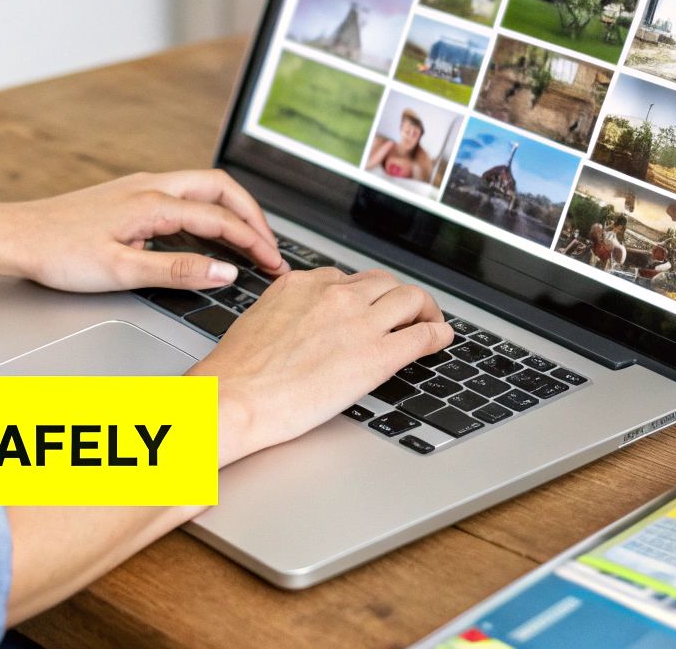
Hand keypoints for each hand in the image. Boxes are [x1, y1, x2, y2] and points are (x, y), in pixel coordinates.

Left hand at [0, 170, 286, 292]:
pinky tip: (205, 235)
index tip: (274, 264)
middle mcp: (150, 186)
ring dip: (231, 211)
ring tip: (249, 240)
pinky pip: (183, 195)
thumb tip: (224, 271)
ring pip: (202, 188)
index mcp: (153, 202)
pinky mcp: (128, 196)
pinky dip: (208, 211)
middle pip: (221, 188)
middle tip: (270, 247)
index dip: (254, 241)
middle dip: (253, 215)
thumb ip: (178, 271)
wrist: (14, 236)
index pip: (221, 218)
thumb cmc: (57, 253)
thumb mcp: (121, 271)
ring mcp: (139, 187)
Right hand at [188, 268, 452, 464]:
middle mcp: (333, 295)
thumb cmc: (236, 373)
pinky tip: (441, 338)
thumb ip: (288, 315)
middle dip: (397, 296)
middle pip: (383, 282)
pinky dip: (438, 334)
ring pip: (410, 298)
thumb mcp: (260, 322)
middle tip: (407, 312)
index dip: (364, 295)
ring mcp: (358, 322)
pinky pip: (421, 335)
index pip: (347, 279)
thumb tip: (300, 327)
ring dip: (424, 309)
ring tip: (429, 322)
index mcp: (301, 285)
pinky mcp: (376, 355)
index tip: (369, 306)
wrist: (234, 398)